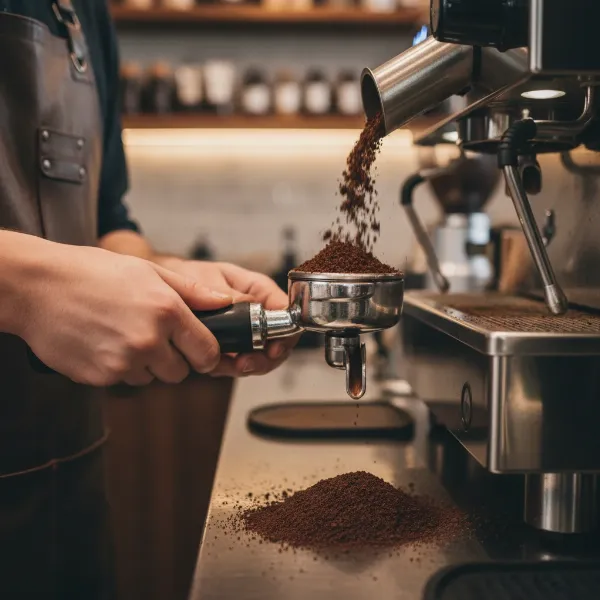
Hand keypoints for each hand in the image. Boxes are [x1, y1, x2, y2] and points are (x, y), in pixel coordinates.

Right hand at [20, 244, 231, 386]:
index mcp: (167, 311)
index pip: (206, 353)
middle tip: (153, 336)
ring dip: (145, 364)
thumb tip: (225, 302)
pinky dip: (119, 367)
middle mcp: (149, 341)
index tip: (198, 350)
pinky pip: (123, 380)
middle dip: (173, 359)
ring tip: (122, 334)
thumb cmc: (92, 272)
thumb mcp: (148, 271)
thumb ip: (192, 291)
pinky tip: (104, 342)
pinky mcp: (101, 377)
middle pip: (180, 372)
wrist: (37, 287)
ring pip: (151, 378)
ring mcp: (124, 363)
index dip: (205, 353)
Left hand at [157, 258, 299, 376]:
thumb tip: (250, 305)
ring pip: (260, 356)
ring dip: (246, 366)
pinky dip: (228, 368)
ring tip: (228, 366)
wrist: (163, 289)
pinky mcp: (231, 346)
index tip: (274, 348)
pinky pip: (238, 363)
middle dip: (265, 358)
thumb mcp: (208, 279)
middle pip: (278, 341)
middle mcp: (257, 311)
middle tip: (244, 364)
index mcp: (258, 289)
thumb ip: (229, 294)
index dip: (286, 333)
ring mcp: (245, 331)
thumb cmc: (188, 275)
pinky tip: (214, 366)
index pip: (286, 311)